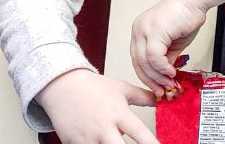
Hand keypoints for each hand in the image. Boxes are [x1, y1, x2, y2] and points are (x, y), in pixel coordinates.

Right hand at [36, 68, 157, 143]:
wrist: (62, 85)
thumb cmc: (93, 87)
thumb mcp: (122, 89)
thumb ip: (144, 97)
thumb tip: (162, 99)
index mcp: (119, 114)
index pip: (140, 134)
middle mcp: (104, 128)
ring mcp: (87, 138)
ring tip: (110, 138)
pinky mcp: (73, 143)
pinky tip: (97, 139)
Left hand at [131, 0, 224, 96]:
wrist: (195, 0)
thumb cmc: (187, 16)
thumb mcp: (173, 43)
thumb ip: (166, 57)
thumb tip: (165, 74)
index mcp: (140, 32)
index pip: (138, 60)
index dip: (147, 76)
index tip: (157, 87)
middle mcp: (138, 30)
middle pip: (138, 63)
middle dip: (151, 80)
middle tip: (162, 91)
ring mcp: (144, 30)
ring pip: (145, 62)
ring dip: (158, 76)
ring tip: (170, 83)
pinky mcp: (154, 31)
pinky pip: (154, 57)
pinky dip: (163, 68)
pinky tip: (172, 72)